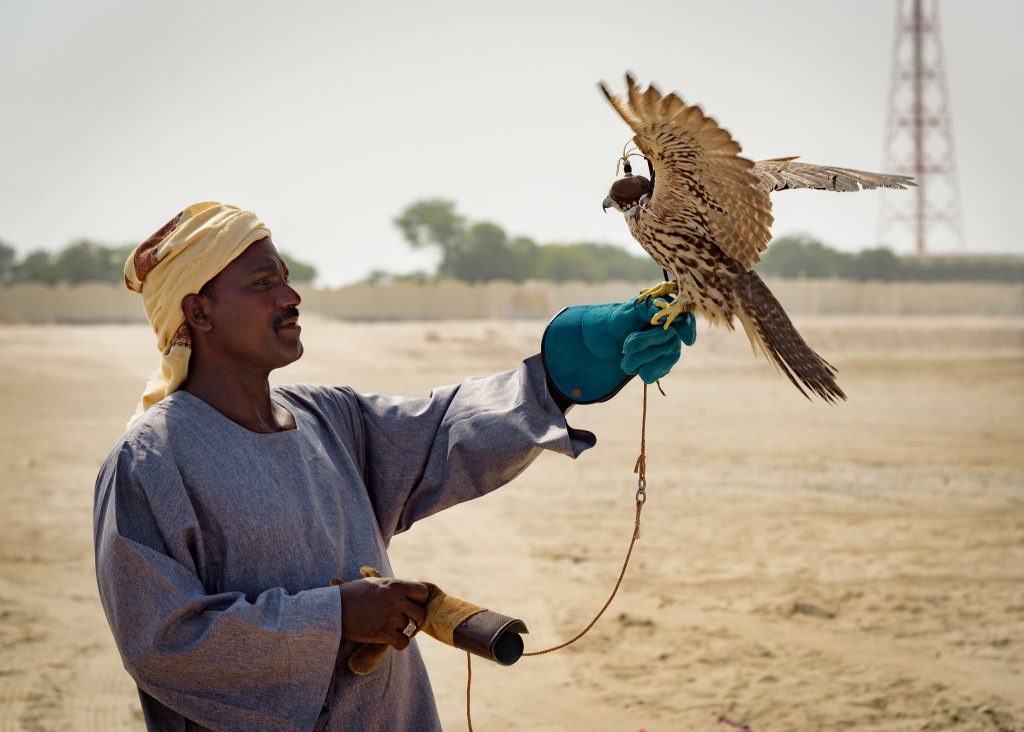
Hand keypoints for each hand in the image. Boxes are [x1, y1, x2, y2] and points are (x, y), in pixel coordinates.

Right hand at [339, 578, 428, 650]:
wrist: (333, 607)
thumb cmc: (354, 594)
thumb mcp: (376, 583)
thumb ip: (394, 588)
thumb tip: (411, 595)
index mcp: (395, 585)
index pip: (423, 593)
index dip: (420, 601)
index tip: (412, 606)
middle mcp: (396, 599)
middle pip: (421, 614)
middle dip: (414, 620)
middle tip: (404, 622)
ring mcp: (390, 616)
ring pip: (412, 629)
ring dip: (405, 632)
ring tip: (394, 630)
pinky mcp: (382, 632)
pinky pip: (403, 643)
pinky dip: (399, 643)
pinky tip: (391, 639)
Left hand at [542, 296, 696, 403]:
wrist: (605, 339)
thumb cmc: (617, 321)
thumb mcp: (628, 311)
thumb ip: (648, 309)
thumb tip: (666, 311)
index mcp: (667, 312)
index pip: (684, 319)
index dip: (687, 329)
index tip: (688, 341)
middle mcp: (673, 331)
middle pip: (666, 341)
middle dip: (641, 344)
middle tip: (625, 345)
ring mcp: (671, 349)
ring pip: (659, 361)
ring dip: (635, 360)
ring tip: (625, 353)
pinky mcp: (663, 366)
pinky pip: (654, 374)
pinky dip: (640, 371)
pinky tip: (635, 365)